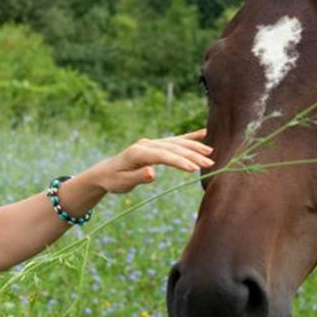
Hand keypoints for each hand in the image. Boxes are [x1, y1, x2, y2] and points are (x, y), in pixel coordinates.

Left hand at [89, 128, 212, 194]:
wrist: (105, 172)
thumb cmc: (114, 180)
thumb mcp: (123, 183)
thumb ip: (138, 177)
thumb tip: (152, 173)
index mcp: (138, 153)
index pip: (163, 156)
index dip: (179, 161)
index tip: (195, 168)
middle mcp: (146, 144)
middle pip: (173, 148)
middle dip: (192, 155)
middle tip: (210, 164)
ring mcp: (151, 143)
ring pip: (176, 143)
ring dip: (194, 146)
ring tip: (211, 153)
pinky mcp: (155, 145)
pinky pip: (174, 140)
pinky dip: (189, 137)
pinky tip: (203, 133)